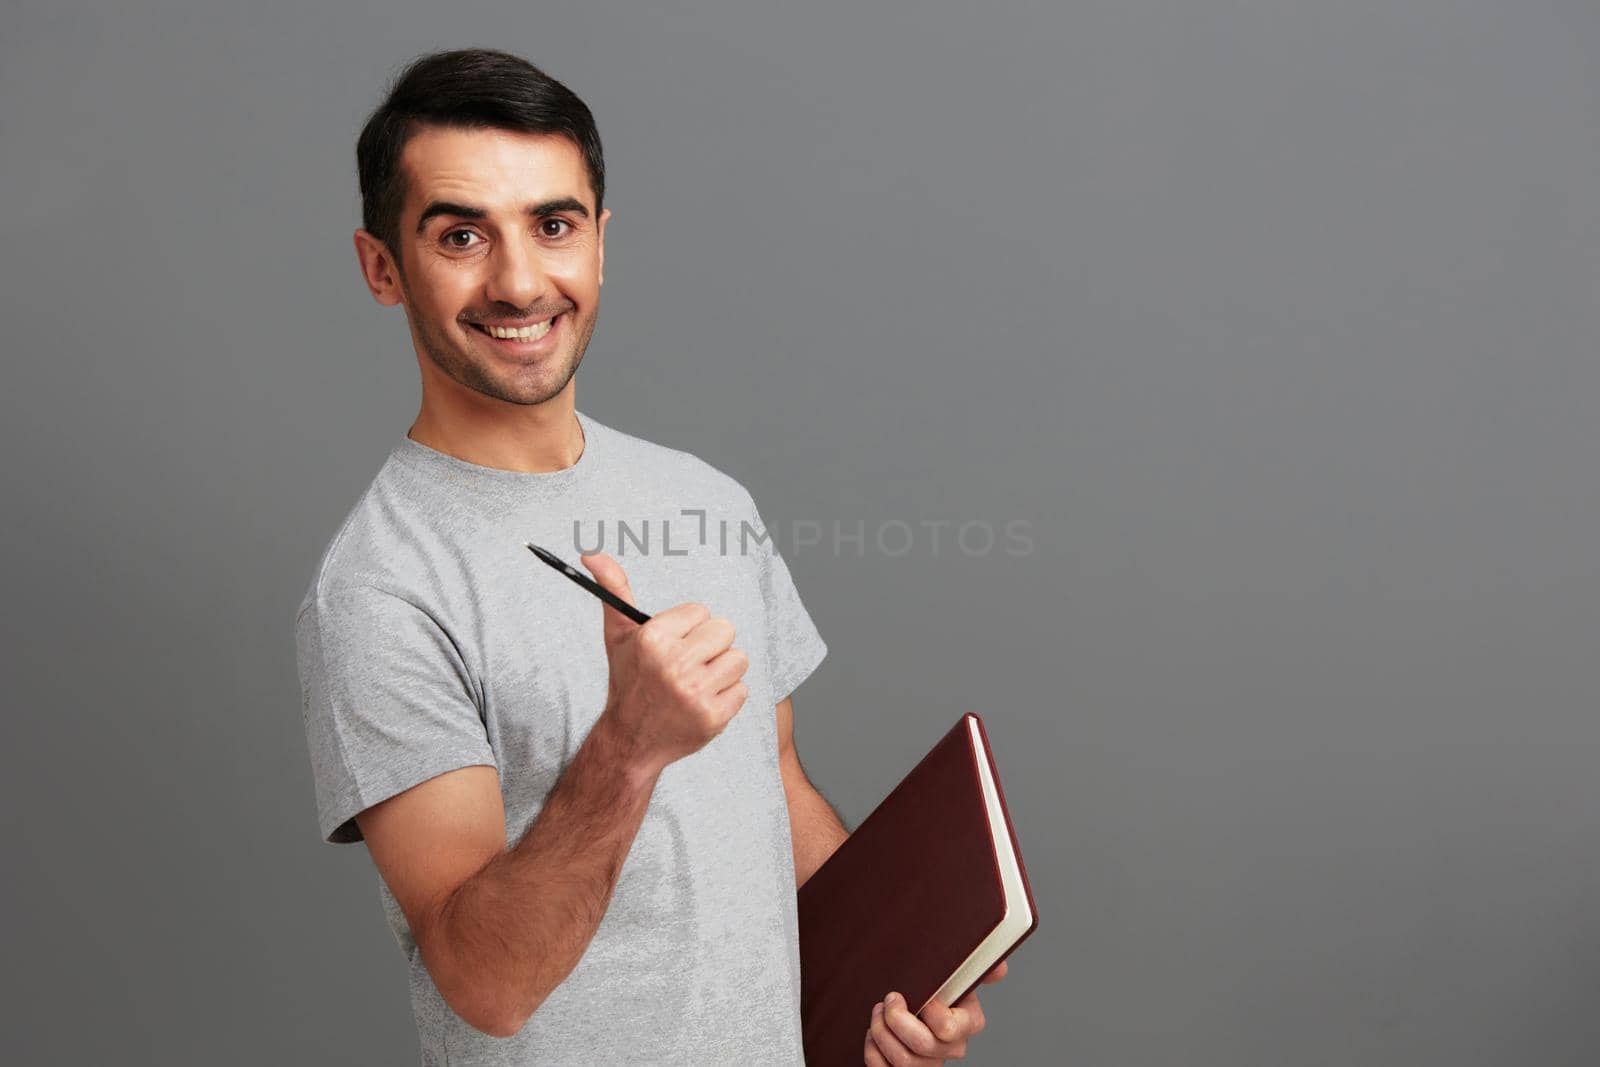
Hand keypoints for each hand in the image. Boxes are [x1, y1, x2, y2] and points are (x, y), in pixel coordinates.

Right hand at [581, 552, 749, 773]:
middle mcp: (673, 664)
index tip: (673, 644)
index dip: (689, 628)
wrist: (631, 740)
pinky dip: (726, 697)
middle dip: (710, 645)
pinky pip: (742, 689)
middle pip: (725, 629)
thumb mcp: (618, 635)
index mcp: (652, 638)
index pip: (701, 611)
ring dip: (721, 670)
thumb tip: (592, 554)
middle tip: (689, 662)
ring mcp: (695, 693)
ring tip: (697, 682)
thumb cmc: (629, 679)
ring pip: (738, 658)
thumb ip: (614, 590)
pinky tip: (702, 702)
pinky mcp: (713, 717)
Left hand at [864, 960, 1007, 1064]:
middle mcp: (953, 1047)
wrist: (911, 1001)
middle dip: (897, 1020)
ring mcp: (930, 1064)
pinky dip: (873, 1051)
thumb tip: (999, 968)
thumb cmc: (933, 985)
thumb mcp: (953, 971)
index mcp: (969, 1021)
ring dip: (881, 1032)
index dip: (930, 1013)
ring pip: (904, 1061)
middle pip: (923, 1046)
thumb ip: (976, 966)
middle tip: (888, 1001)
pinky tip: (873, 1034)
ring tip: (878, 1013)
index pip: (949, 1028)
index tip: (921, 996)